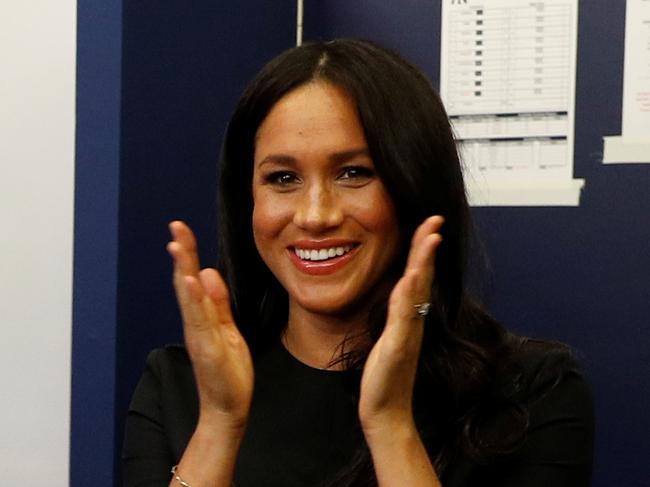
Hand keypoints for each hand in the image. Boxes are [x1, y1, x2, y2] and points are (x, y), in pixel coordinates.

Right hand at [167, 221, 253, 431]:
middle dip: (183, 254)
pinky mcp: (208, 348)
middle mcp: (195, 323)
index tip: (181, 229)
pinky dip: (195, 299)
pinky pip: (201, 320)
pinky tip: (192, 281)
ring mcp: (200, 335)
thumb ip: (217, 303)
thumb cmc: (226, 370)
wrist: (228, 408)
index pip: (192, 278)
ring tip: (178, 246)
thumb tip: (208, 272)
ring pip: (189, 298)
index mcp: (200, 317)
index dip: (187, 254)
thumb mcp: (226, 328)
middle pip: (186, 282)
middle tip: (176, 227)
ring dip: (184, 271)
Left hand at [358, 215, 442, 435]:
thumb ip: (397, 315)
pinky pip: (405, 317)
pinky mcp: (399, 347)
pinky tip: (411, 278)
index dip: (423, 249)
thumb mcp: (390, 338)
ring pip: (417, 292)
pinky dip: (409, 296)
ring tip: (430, 238)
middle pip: (423, 277)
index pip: (418, 276)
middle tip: (435, 220)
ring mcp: (408, 332)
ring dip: (424, 263)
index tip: (430, 224)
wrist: (386, 410)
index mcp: (408, 316)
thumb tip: (402, 292)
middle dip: (427, 246)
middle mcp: (413, 321)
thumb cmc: (386, 375)